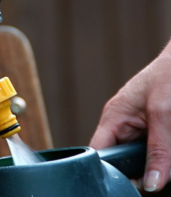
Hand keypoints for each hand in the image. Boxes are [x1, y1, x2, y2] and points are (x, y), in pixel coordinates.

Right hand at [90, 41, 170, 192]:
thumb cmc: (168, 76)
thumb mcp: (162, 114)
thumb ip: (158, 151)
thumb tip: (152, 184)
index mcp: (113, 117)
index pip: (97, 151)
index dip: (106, 169)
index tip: (125, 184)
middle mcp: (121, 124)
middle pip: (119, 158)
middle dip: (136, 170)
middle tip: (156, 177)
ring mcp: (136, 128)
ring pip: (137, 157)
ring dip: (151, 163)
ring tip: (165, 163)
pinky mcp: (150, 129)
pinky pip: (150, 150)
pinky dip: (160, 156)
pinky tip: (166, 158)